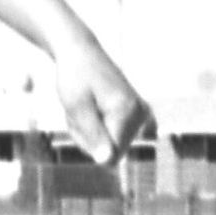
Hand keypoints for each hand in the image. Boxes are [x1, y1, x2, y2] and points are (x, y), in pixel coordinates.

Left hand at [53, 34, 152, 167]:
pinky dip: (98, 126)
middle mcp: (140, 114)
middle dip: (89, 138)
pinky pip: (115, 136)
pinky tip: (95, 108)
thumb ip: (93, 135)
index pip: (110, 156)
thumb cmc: (75, 77)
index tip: (79, 119)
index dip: (88, 144)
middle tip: (80, 111)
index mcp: (127, 112)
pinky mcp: (137, 113)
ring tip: (86, 106)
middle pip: (111, 152)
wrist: (80, 52)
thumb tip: (107, 162)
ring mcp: (141, 113)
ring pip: (111, 145)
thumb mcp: (76, 107)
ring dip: (90, 131)